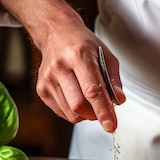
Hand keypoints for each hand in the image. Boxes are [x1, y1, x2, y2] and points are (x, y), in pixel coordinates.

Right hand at [0, 0, 124, 132]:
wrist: (56, 33)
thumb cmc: (82, 44)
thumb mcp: (105, 54)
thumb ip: (113, 79)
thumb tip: (118, 100)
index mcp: (78, 55)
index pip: (92, 90)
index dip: (103, 111)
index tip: (111, 125)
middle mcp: (60, 67)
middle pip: (79, 105)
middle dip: (95, 115)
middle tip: (103, 111)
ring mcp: (48, 79)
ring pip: (71, 113)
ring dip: (86, 114)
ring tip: (90, 101)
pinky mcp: (41, 89)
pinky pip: (62, 112)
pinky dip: (74, 112)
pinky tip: (78, 98)